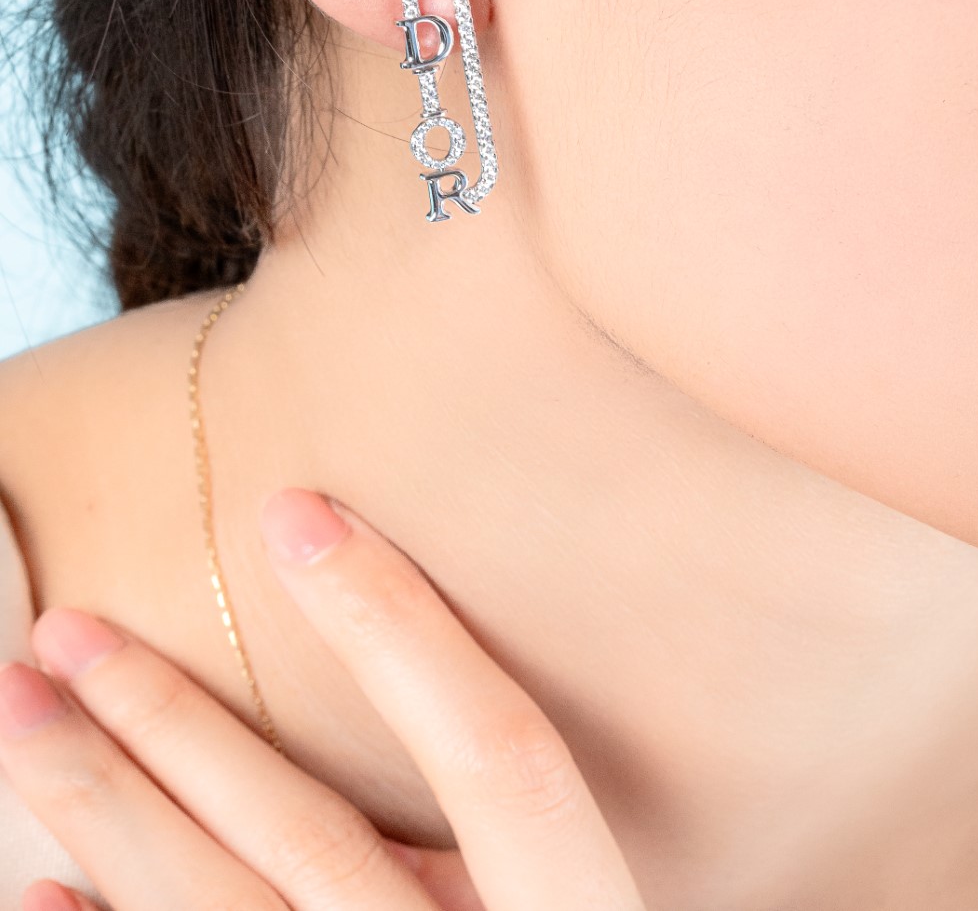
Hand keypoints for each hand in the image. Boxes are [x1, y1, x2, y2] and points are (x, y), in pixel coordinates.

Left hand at [0, 489, 644, 910]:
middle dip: (171, 725)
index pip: (501, 758)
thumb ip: (521, 835)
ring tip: (20, 710)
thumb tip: (384, 650)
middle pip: (304, 840)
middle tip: (60, 631)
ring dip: (109, 810)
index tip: (296, 511)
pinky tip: (37, 903)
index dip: (402, 628)